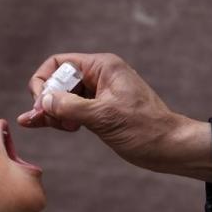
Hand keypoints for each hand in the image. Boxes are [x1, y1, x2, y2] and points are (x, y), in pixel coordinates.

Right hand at [17, 53, 211, 182]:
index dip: (44, 82)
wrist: (169, 147)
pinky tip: (43, 124)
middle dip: (46, 100)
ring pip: (62, 97)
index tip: (41, 105)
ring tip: (42, 125)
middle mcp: (99, 76)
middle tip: (42, 120)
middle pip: (58, 80)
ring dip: (50, 111)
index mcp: (102, 67)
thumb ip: (70, 107)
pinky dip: (57, 117)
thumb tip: (43, 101)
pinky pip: (71, 110)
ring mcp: (98, 94)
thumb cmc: (144, 129)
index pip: (59, 64)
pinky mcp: (98, 111)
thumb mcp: (104, 116)